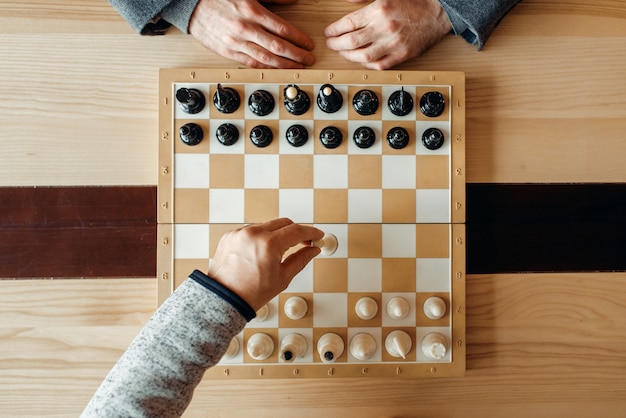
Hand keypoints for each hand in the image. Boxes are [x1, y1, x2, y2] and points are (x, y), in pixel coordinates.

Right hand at [189, 0, 315, 68]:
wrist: (190, 4)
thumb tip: (293, 2)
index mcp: (251, 11)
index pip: (283, 29)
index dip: (299, 39)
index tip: (308, 45)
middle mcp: (245, 29)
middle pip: (278, 47)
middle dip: (297, 55)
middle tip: (308, 59)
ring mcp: (235, 43)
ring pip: (266, 59)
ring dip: (284, 65)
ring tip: (296, 67)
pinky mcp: (227, 52)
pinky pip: (250, 63)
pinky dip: (265, 68)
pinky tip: (276, 70)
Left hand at [207, 218, 323, 310]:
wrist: (224, 299)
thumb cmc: (250, 293)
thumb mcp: (283, 278)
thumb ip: (301, 259)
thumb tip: (312, 250)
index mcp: (269, 244)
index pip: (297, 230)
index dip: (311, 232)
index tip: (317, 235)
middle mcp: (253, 234)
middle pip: (284, 223)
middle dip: (296, 231)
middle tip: (304, 242)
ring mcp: (240, 233)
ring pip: (267, 226)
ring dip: (277, 234)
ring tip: (279, 252)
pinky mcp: (230, 235)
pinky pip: (251, 231)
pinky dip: (260, 238)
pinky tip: (261, 252)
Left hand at [324, 0, 451, 69]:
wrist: (437, 13)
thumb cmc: (413, 2)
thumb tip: (347, 0)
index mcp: (379, 10)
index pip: (348, 23)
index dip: (334, 30)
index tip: (329, 33)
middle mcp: (385, 27)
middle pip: (351, 41)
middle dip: (336, 44)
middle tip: (331, 44)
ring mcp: (394, 43)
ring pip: (363, 56)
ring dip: (349, 56)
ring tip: (344, 53)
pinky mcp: (403, 54)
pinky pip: (380, 65)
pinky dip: (367, 64)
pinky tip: (362, 60)